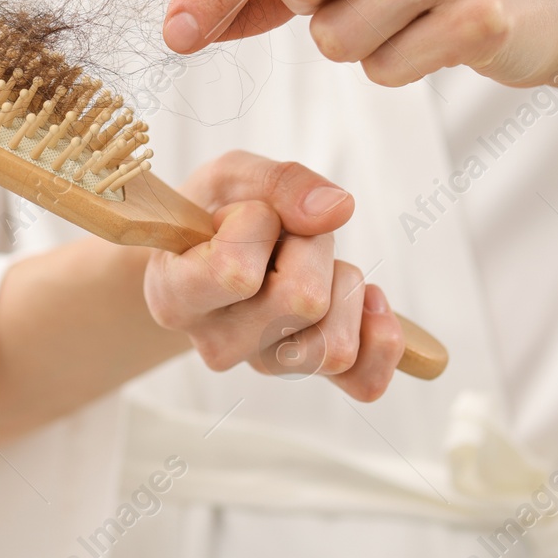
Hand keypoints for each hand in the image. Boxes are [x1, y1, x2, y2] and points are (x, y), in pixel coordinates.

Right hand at [143, 150, 406, 401]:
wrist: (212, 249)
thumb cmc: (216, 211)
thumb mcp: (232, 176)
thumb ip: (279, 182)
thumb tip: (338, 210)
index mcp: (176, 296)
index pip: (236, 273)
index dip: (257, 224)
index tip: (239, 212)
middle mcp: (215, 344)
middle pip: (304, 301)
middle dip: (310, 245)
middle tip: (282, 235)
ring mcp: (263, 363)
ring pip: (336, 343)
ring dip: (340, 282)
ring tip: (307, 262)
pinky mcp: (309, 372)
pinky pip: (364, 382)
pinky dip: (381, 338)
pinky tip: (368, 301)